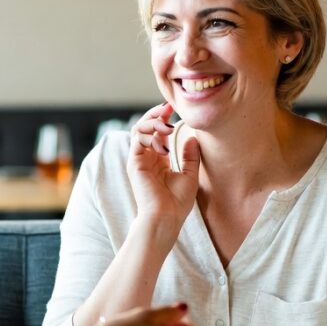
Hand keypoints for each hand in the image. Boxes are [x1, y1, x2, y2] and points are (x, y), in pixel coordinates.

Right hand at [127, 103, 199, 226]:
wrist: (166, 218)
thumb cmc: (177, 202)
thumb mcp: (190, 175)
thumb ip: (190, 156)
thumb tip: (192, 136)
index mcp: (159, 159)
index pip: (158, 132)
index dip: (164, 118)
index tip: (173, 107)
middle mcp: (147, 157)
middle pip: (146, 127)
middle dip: (156, 114)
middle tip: (168, 108)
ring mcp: (139, 159)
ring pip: (139, 129)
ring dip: (152, 123)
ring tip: (167, 126)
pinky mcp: (134, 163)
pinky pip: (137, 140)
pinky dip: (149, 137)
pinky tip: (163, 145)